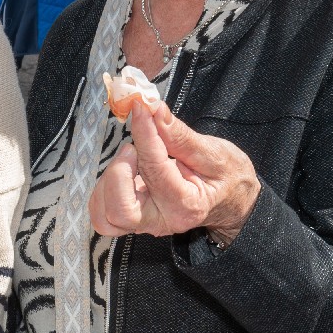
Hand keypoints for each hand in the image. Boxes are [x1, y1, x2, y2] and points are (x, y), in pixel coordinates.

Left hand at [88, 101, 260, 245]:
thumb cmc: (226, 176)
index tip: (141, 109)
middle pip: (119, 209)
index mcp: (187, 205)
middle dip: (117, 172)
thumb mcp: (214, 153)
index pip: (154, 170)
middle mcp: (161, 220)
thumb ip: (180, 135)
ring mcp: (144, 223)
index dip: (144, 135)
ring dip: (108, 181)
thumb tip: (154, 110)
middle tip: (133, 147)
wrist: (230, 201)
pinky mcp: (131, 218)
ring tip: (131, 158)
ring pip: (105, 215)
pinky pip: (102, 212)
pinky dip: (104, 189)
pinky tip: (125, 170)